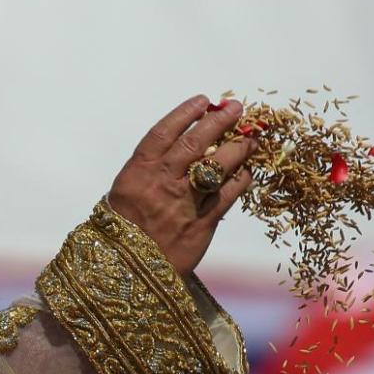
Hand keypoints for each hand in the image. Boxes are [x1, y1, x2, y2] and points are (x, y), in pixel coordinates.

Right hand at [107, 95, 255, 276]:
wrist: (127, 273)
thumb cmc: (122, 232)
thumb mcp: (124, 194)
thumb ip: (148, 170)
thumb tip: (178, 146)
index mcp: (139, 172)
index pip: (165, 132)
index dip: (186, 113)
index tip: (203, 100)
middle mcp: (162, 182)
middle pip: (196, 142)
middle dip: (219, 121)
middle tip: (236, 108)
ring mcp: (184, 202)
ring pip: (218, 165)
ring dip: (238, 147)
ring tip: (251, 138)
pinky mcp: (202, 223)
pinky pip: (228, 195)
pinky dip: (241, 179)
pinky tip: (248, 171)